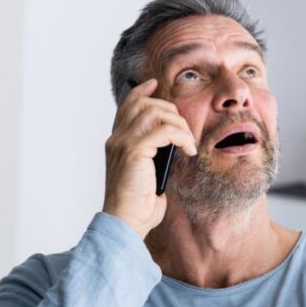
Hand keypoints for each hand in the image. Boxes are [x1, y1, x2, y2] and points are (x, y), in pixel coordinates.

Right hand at [102, 78, 197, 238]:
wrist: (127, 222)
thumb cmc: (139, 204)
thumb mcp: (148, 172)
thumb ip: (153, 154)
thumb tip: (173, 142)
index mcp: (117, 142)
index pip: (127, 106)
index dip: (142, 91)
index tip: (156, 84)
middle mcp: (116, 139)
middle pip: (145, 104)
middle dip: (171, 112)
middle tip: (186, 133)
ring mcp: (123, 144)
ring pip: (155, 113)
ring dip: (179, 124)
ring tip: (188, 143)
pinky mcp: (134, 151)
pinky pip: (163, 130)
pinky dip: (180, 136)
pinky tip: (187, 150)